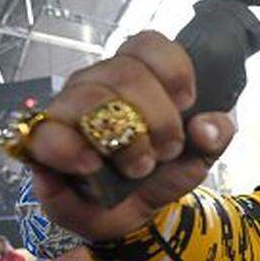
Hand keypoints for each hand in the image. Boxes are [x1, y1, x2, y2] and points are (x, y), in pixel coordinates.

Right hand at [20, 31, 236, 241]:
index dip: (174, 71)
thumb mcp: (200, 156)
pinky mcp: (43, 141)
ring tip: (138, 167)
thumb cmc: (162, 173)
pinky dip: (71, 150)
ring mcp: (68, 108)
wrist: (133, 215)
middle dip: (158, 118)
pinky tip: (92, 166)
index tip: (187, 105)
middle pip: (126, 72)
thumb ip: (216, 135)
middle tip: (168, 150)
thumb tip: (206, 127)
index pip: (149, 44)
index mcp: (140, 76)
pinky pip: (47, 132)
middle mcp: (100, 83)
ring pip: (90, 97)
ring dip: (125, 140)